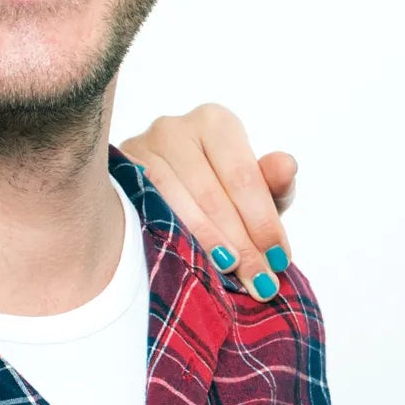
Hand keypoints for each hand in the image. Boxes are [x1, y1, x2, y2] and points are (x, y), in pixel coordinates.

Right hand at [118, 104, 296, 299]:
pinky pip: (146, 211)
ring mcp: (140, 149)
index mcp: (215, 123)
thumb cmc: (219, 189)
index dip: (263, 222)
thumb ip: (273, 182)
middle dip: (240, 244)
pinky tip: (190, 261)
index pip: (243, 177)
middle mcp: (175, 128)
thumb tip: (286, 165)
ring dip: (207, 245)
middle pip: (211, 194)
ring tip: (231, 276)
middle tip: (259, 282)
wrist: (165, 193)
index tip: (279, 259)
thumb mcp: (252, 190)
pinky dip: (171, 238)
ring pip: (177, 205)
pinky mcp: (117, 175)